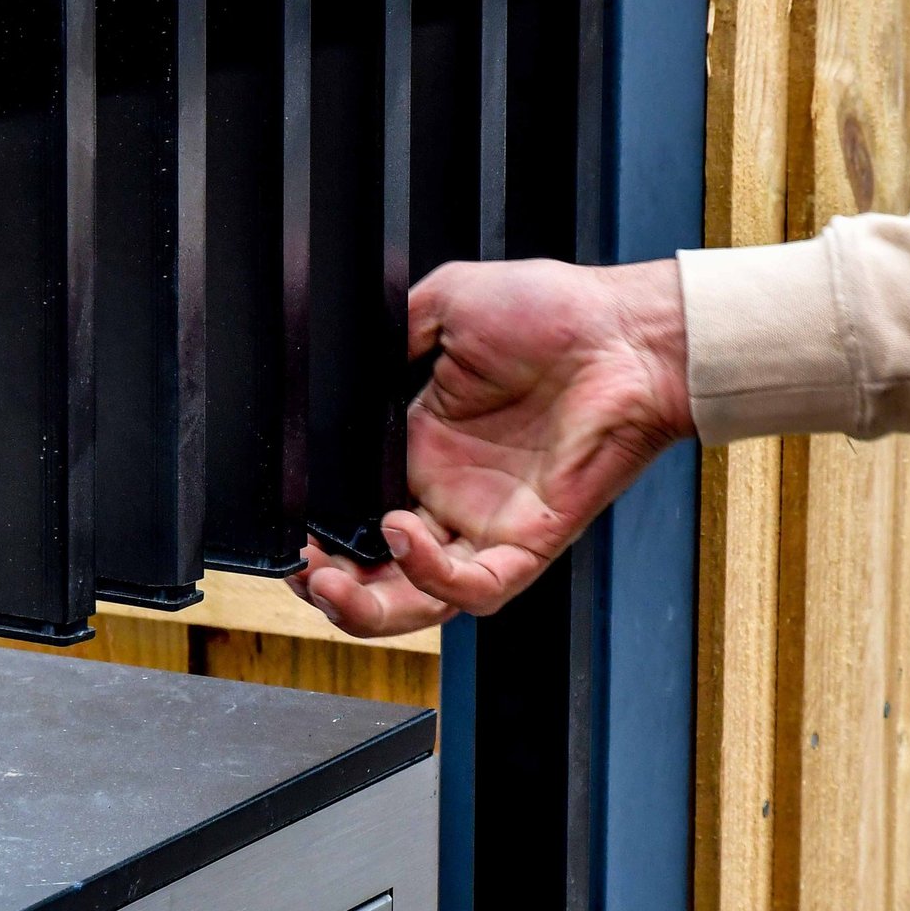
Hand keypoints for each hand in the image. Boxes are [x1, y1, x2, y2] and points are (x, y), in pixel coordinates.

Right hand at [289, 256, 692, 636]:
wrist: (626, 332)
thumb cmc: (556, 313)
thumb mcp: (443, 307)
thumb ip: (385, 340)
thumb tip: (327, 366)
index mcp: (421, 449)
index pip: (355, 513)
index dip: (318, 530)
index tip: (283, 524)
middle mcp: (450, 497)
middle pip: (378, 575)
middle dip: (328, 588)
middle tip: (296, 570)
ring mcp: (490, 526)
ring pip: (418, 600)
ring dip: (364, 604)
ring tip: (325, 580)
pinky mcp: (531, 542)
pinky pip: (476, 587)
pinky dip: (431, 575)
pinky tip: (399, 536)